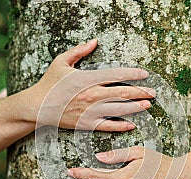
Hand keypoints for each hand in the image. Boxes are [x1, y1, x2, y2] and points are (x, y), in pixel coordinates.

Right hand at [24, 39, 155, 130]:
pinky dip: (122, 126)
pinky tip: (132, 124)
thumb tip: (94, 41)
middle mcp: (93, 95)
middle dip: (141, 92)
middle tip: (152, 92)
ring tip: (148, 105)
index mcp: (88, 78)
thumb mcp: (61, 62)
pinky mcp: (88, 124)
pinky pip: (109, 126)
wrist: (38, 107)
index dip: (133, 74)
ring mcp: (91, 111)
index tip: (144, 74)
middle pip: (123, 93)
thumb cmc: (49, 84)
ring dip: (136, 107)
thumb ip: (79, 51)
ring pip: (120, 109)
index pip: (117, 74)